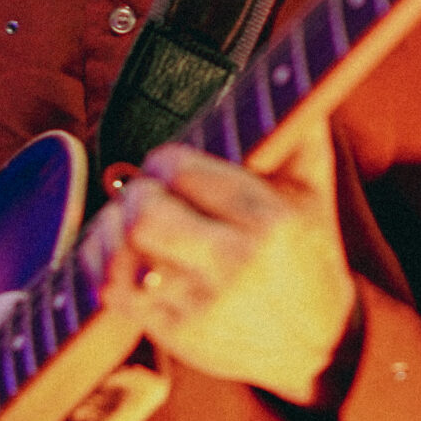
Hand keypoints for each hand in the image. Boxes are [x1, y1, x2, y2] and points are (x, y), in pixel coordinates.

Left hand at [101, 113, 356, 405]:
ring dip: (113, 227)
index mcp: (269, 221)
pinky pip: (112, 291)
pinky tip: (119, 251)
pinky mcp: (176, 334)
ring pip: (121, 253)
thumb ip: (299, 132)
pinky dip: (102, 263)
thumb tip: (291, 75)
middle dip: (136, 194)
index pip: (182, 170)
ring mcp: (201, 304)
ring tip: (130, 220)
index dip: (165, 160)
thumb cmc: (307, 257)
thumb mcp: (315, 193)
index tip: (171, 167)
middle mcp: (234, 264)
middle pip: (144, 215)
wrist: (318, 345)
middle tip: (147, 194)